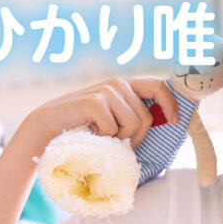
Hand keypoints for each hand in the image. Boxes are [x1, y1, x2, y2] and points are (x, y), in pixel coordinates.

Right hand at [22, 76, 179, 154]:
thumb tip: (164, 125)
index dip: (170, 104)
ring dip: (118, 138)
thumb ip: (133, 118)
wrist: (48, 129)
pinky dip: (103, 137)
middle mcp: (118, 84)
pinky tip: (89, 131)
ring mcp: (106, 90)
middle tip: (114, 139)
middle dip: (135, 137)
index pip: (158, 86)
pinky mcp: (94, 101)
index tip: (174, 121)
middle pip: (146, 118)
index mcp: (126, 87)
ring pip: (133, 124)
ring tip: (100, 133)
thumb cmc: (84, 129)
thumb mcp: (113, 121)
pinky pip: (114, 129)